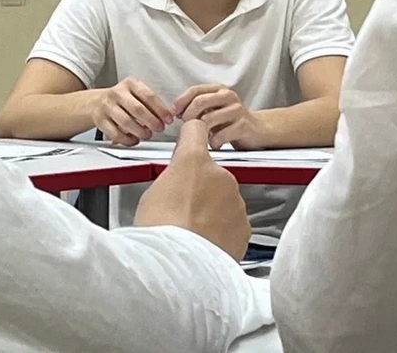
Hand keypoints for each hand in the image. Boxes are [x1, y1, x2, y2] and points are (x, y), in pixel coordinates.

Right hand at [90, 77, 174, 146]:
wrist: (96, 102)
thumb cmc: (122, 99)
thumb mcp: (136, 93)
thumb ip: (151, 102)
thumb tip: (169, 115)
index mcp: (130, 84)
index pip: (148, 96)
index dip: (161, 110)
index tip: (168, 119)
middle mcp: (117, 93)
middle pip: (138, 110)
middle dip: (152, 122)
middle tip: (159, 128)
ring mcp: (107, 107)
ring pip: (127, 123)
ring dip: (141, 132)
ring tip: (147, 134)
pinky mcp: (100, 120)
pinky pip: (116, 134)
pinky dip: (128, 140)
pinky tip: (134, 139)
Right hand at [133, 119, 250, 260]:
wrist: (180, 266)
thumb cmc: (160, 230)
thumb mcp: (152, 192)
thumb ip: (171, 178)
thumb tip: (175, 182)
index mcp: (192, 161)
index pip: (196, 130)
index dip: (191, 134)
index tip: (190, 139)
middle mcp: (220, 175)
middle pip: (211, 171)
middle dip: (201, 184)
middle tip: (181, 206)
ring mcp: (235, 200)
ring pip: (224, 197)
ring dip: (212, 208)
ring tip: (192, 227)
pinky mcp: (244, 225)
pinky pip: (233, 220)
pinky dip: (222, 228)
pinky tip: (205, 239)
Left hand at [174, 84, 264, 149]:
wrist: (257, 130)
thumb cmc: (231, 121)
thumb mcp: (213, 109)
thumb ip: (197, 107)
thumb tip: (175, 112)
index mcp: (219, 89)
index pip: (195, 90)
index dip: (181, 101)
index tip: (174, 113)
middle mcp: (228, 96)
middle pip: (200, 102)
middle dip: (189, 116)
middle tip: (187, 127)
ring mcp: (237, 110)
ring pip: (208, 119)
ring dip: (201, 132)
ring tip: (204, 137)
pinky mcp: (243, 126)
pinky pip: (219, 135)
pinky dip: (213, 142)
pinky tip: (215, 143)